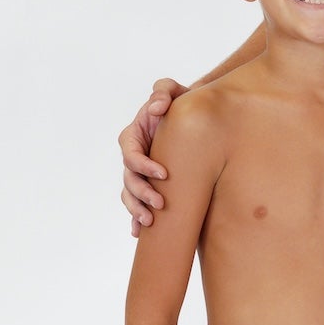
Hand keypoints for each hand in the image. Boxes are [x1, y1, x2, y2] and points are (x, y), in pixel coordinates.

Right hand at [120, 80, 185, 235]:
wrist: (194, 122)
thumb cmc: (181, 105)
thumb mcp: (173, 92)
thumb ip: (163, 91)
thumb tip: (157, 107)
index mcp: (134, 136)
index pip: (131, 154)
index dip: (143, 165)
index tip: (164, 174)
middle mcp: (133, 156)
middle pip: (129, 179)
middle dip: (141, 194)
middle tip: (159, 204)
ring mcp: (138, 172)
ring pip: (129, 194)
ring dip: (136, 209)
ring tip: (150, 222)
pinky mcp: (147, 184)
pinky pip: (136, 204)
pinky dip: (135, 218)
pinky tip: (138, 232)